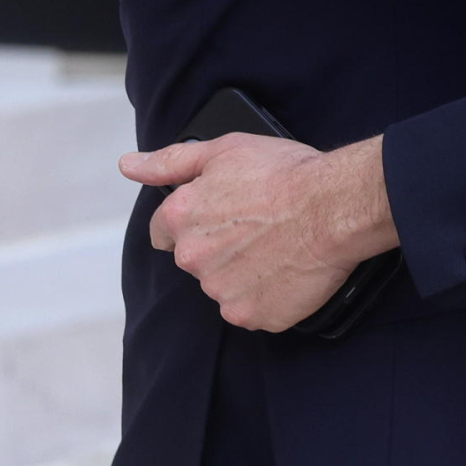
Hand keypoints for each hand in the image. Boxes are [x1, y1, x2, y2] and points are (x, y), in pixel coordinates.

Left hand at [120, 132, 398, 331]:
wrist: (337, 207)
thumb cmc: (287, 173)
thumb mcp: (226, 150)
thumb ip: (170, 162)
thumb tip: (128, 165)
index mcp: (182, 217)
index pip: (163, 233)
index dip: (192, 222)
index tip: (221, 217)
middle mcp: (194, 258)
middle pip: (196, 260)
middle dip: (219, 247)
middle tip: (259, 227)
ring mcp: (221, 291)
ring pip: (224, 285)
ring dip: (244, 272)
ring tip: (279, 247)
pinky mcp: (251, 315)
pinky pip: (252, 309)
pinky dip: (268, 295)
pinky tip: (288, 269)